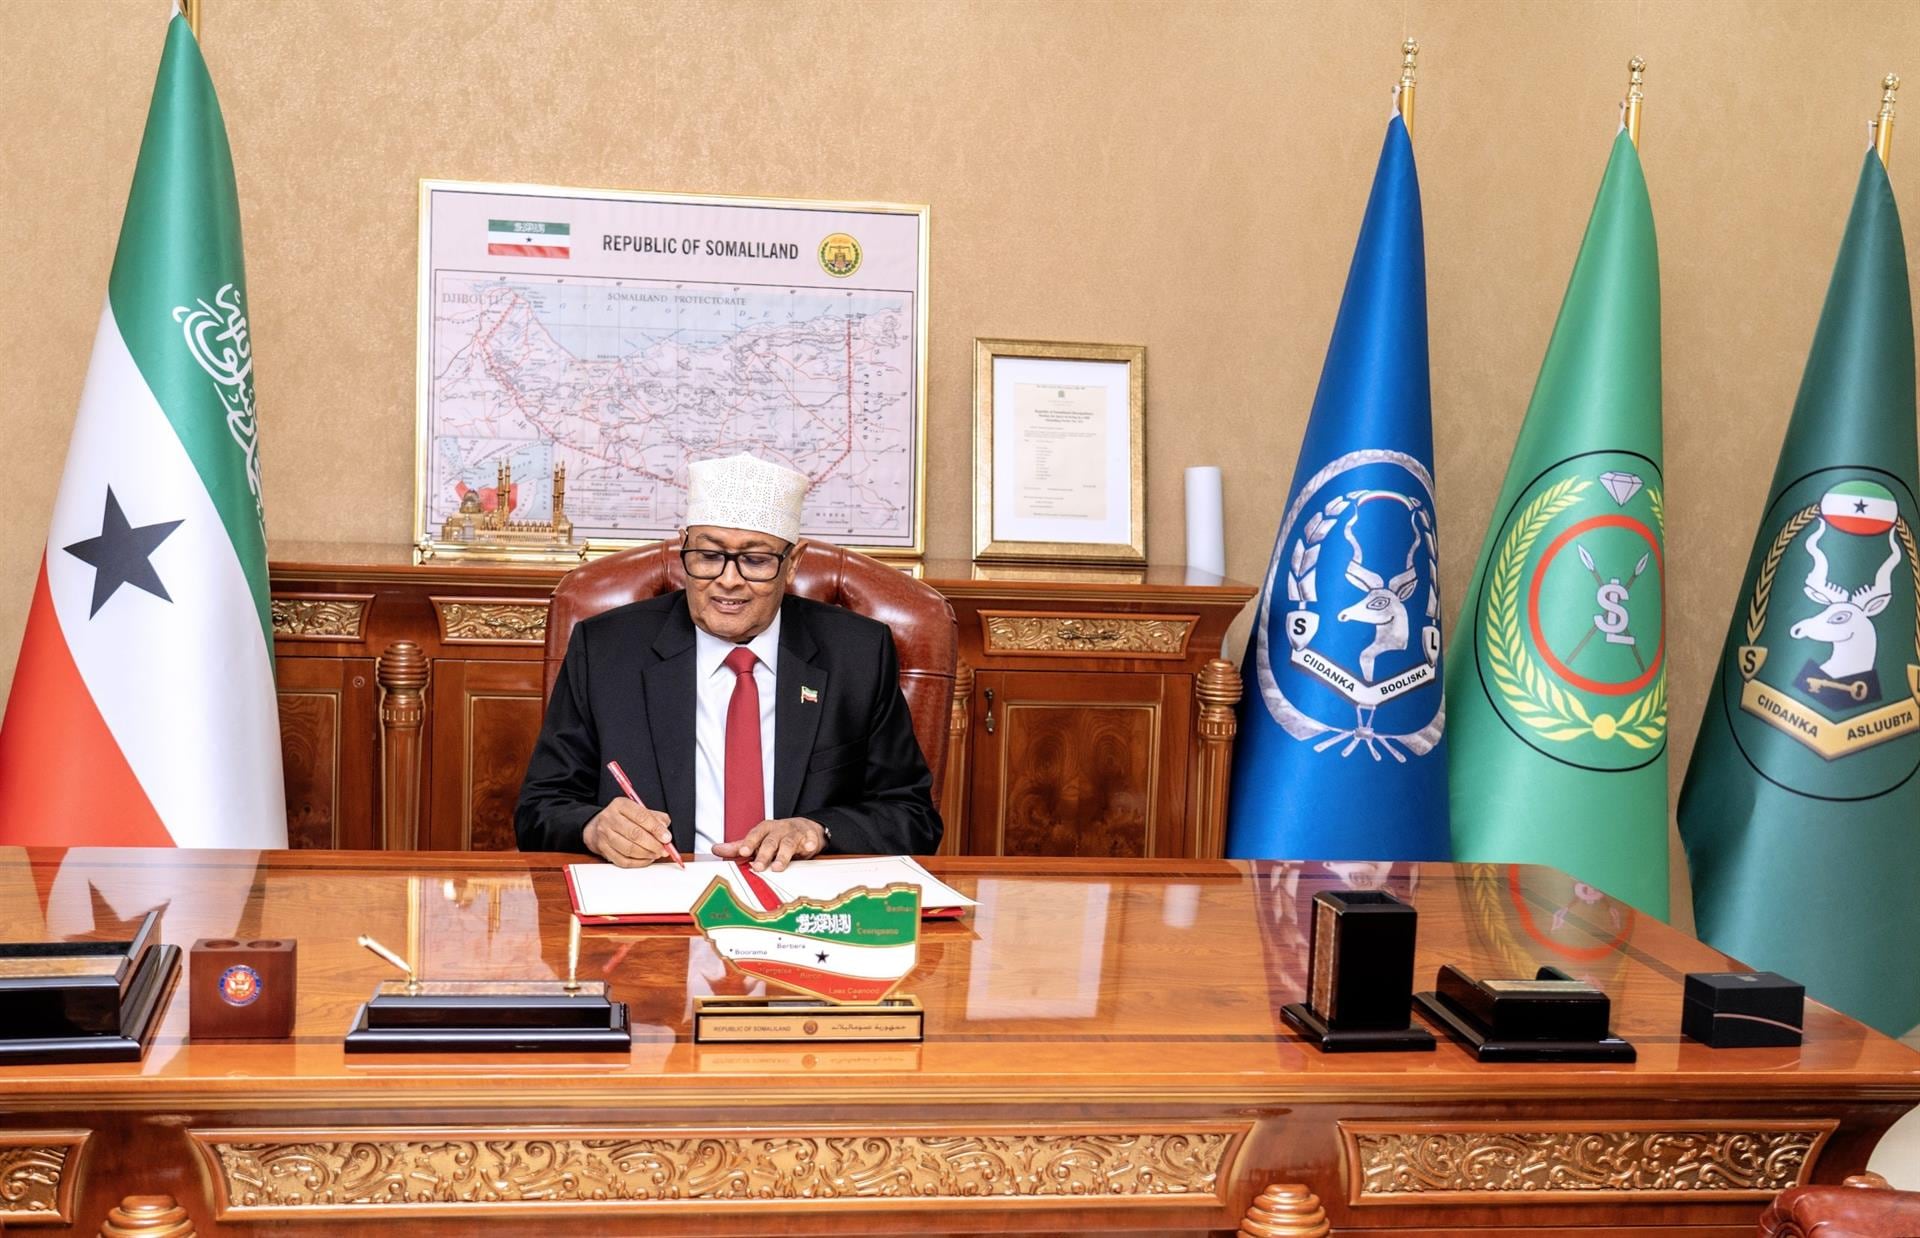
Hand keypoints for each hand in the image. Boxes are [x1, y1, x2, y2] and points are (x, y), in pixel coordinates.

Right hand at [583, 798, 675, 867]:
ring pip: (629, 849)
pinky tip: (646, 859)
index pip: (641, 816)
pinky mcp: (603, 849)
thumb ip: (655, 818)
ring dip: (646, 854)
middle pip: (634, 834)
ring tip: (656, 854)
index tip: (667, 837)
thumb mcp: (639, 810)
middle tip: (664, 849)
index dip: (656, 828)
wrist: (598, 826)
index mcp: (621, 805)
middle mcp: (610, 818)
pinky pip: (623, 860)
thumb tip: (664, 831)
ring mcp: (604, 834)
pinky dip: (638, 862)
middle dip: (653, 844)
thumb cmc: (623, 818)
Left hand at [711, 818, 826, 871]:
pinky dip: (809, 844)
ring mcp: (794, 833)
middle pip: (770, 841)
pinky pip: (810, 840)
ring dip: (783, 855)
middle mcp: (779, 829)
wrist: (804, 828)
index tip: (743, 852)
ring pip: (788, 843)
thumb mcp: (758, 840)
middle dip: (764, 854)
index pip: (755, 834)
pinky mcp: (809, 838)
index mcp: (765, 829)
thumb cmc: (777, 836)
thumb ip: (738, 846)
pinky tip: (809, 848)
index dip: (749, 843)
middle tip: (758, 867)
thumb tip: (716, 849)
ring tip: (778, 867)